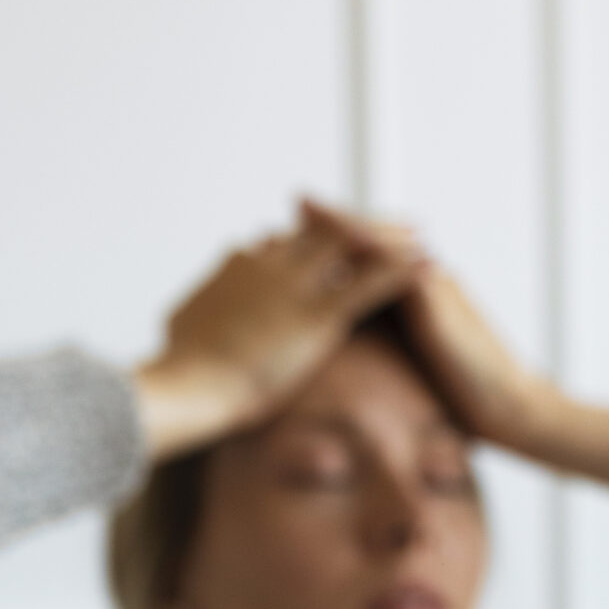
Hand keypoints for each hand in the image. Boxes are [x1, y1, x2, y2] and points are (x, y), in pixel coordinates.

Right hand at [133, 210, 425, 459]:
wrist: (188, 384)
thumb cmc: (178, 366)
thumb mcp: (181, 322)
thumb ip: (199, 304)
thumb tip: (186, 306)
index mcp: (240, 265)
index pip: (283, 242)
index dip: (312, 240)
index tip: (335, 241)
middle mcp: (270, 262)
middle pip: (324, 230)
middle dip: (359, 225)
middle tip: (389, 224)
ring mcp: (294, 285)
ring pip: (353, 246)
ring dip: (389, 238)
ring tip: (420, 236)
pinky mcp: (315, 316)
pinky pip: (370, 284)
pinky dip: (403, 272)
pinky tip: (429, 269)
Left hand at [298, 198, 557, 452]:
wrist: (508, 407)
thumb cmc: (462, 398)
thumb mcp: (417, 366)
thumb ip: (393, 350)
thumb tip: (358, 359)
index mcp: (417, 295)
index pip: (372, 259)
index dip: (338, 243)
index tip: (300, 232)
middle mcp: (425, 280)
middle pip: (375, 241)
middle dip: (336, 220)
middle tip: (299, 199)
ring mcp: (433, 285)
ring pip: (385, 245)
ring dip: (347, 224)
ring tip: (309, 208)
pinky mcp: (438, 301)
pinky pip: (399, 267)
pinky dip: (370, 251)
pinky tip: (340, 243)